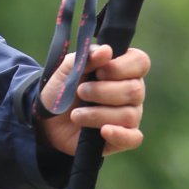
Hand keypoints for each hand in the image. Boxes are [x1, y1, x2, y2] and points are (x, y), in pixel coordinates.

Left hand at [36, 43, 148, 157]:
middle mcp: (132, 92)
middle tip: (80, 92)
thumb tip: (107, 50)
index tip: (98, 72)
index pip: (140, 62)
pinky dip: (120, 134)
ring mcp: (130, 116)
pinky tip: (103, 131)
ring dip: (97, 114)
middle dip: (102, 91)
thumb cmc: (62, 89)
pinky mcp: (122, 138)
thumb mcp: (67, 69)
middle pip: (135, 90)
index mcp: (123, 69)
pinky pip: (133, 138)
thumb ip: (86, 57)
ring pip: (129, 115)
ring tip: (76, 115)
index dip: (120, 67)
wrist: (48, 119)